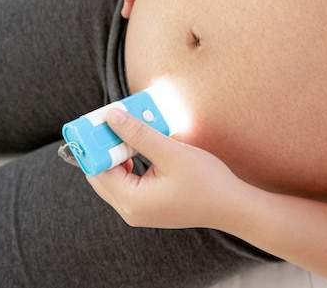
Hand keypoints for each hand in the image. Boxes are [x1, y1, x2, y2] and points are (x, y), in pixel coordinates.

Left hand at [87, 108, 245, 229]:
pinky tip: (140, 146)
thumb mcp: (171, 153)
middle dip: (105, 146)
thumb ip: (139, 134)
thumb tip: (111, 117)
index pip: (98, 168)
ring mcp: (137, 210)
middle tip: (114, 119)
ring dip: (117, 152)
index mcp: (131, 201)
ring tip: (129, 130)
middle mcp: (129, 210)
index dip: (96, 142)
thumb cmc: (206, 182)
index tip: (100, 119)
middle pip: (101, 174)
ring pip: (113, 176)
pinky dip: (128, 162)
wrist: (231, 206)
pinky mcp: (146, 206)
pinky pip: (126, 181)